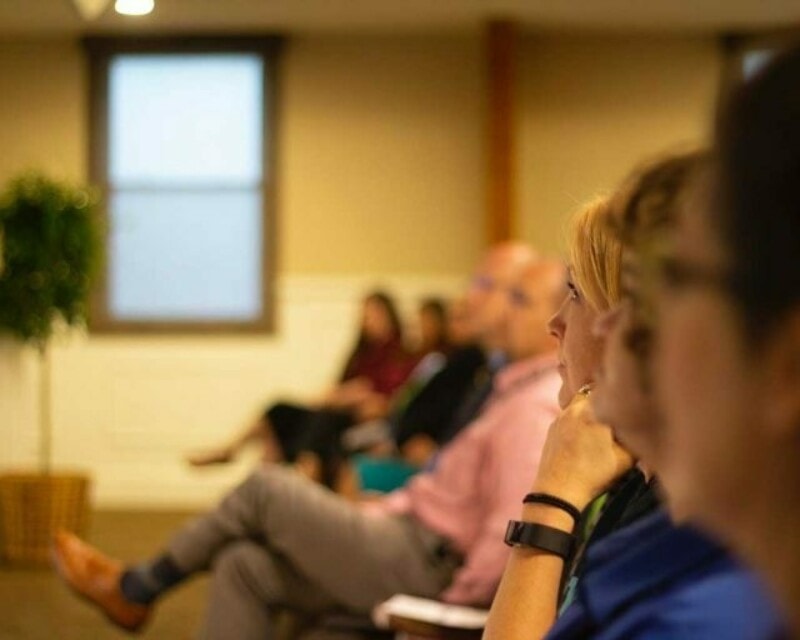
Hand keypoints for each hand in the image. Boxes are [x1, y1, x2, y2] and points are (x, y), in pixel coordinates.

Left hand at [531, 390, 633, 509]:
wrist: (559, 491)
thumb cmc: (594, 474)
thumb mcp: (626, 457)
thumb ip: (636, 436)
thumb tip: (644, 425)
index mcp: (593, 409)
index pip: (610, 390)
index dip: (620, 398)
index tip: (628, 408)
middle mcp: (574, 408)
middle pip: (593, 394)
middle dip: (605, 403)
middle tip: (615, 420)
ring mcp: (560, 417)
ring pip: (579, 405)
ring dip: (590, 412)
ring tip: (600, 432)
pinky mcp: (552, 429)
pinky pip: (569, 417)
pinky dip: (578, 423)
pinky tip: (584, 441)